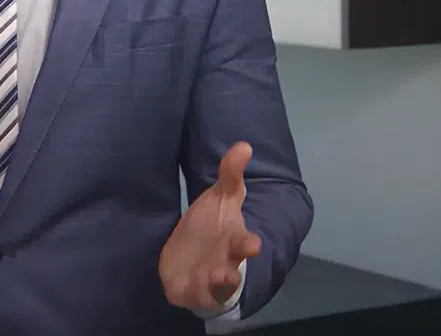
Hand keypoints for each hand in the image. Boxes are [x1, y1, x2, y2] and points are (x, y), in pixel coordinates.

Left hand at [159, 142, 261, 310]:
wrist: (193, 257)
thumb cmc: (210, 226)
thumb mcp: (219, 198)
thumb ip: (230, 174)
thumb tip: (244, 144)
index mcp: (234, 239)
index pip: (245, 242)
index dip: (249, 244)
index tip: (253, 244)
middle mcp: (226, 262)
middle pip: (233, 269)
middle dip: (233, 271)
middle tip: (225, 272)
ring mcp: (210, 279)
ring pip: (216, 286)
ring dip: (215, 281)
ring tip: (213, 275)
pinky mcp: (192, 290)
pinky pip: (194, 295)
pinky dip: (194, 292)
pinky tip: (187, 287)